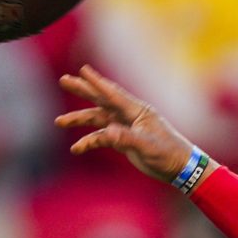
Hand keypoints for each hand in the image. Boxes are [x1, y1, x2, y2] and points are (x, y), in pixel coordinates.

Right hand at [55, 65, 195, 180]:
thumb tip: (108, 133)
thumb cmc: (168, 154)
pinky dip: (89, 142)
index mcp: (137, 111)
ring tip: (59, 121)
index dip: (98, 83)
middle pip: (101, 99)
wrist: (178, 167)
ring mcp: (125, 126)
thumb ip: (126, 138)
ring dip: (79, 119)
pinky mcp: (123, 139)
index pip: (113, 94)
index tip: (83, 70)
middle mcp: (129, 115)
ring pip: (97, 119)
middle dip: (83, 90)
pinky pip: (101, 137)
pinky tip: (76, 148)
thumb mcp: (147, 146)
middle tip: (64, 80)